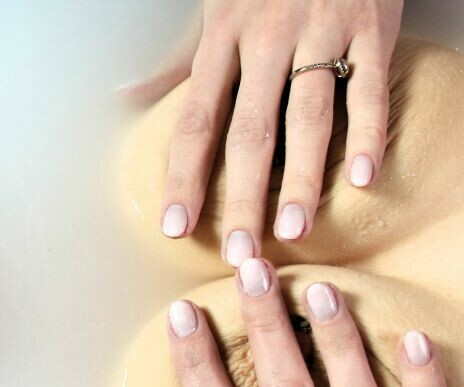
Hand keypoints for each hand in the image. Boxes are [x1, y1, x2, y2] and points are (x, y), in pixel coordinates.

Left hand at [140, 0, 401, 264]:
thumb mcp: (214, 15)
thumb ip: (176, 63)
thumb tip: (126, 97)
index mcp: (222, 41)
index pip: (196, 122)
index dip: (184, 177)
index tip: (175, 227)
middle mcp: (266, 40)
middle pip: (250, 131)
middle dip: (242, 196)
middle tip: (239, 250)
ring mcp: (321, 32)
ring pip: (309, 116)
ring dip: (301, 178)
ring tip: (293, 230)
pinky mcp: (372, 28)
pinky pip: (370, 88)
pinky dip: (369, 134)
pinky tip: (363, 179)